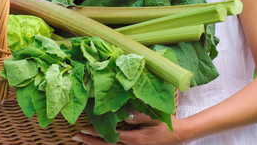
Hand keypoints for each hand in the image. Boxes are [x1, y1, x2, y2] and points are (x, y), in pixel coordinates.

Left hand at [72, 113, 186, 144]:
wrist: (180, 135)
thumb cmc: (166, 124)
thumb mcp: (152, 117)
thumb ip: (137, 115)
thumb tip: (123, 114)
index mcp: (135, 139)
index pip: (111, 137)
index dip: (96, 134)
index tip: (83, 130)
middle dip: (90, 142)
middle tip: (76, 137)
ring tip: (82, 141)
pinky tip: (99, 142)